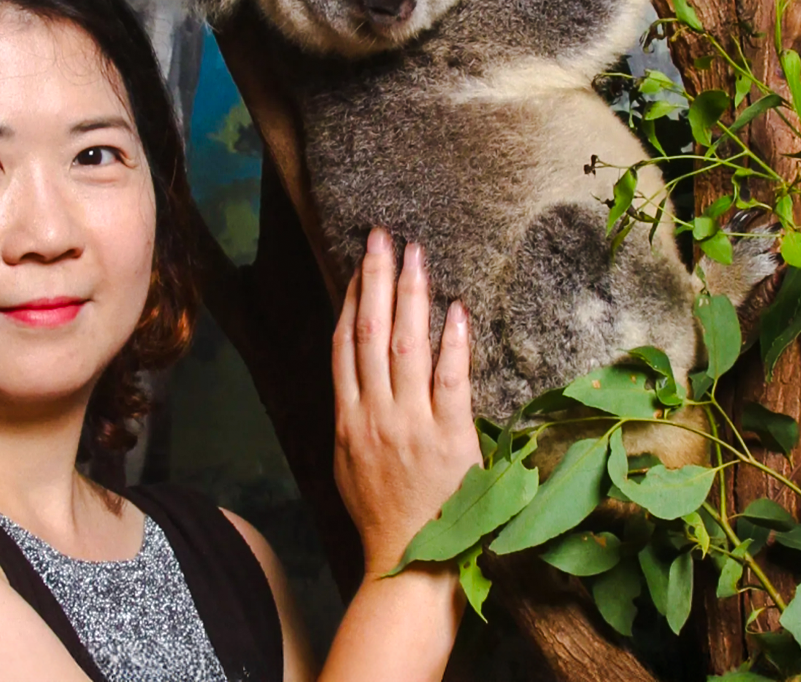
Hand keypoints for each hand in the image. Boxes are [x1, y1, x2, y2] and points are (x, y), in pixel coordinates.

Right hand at [332, 228, 481, 578]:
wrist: (408, 565)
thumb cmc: (382, 517)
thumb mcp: (349, 464)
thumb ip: (354, 417)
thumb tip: (357, 376)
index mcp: (348, 420)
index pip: (344, 344)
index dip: (352, 299)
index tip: (360, 263)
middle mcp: (374, 415)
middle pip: (370, 333)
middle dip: (375, 278)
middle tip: (381, 235)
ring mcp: (411, 426)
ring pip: (406, 346)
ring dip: (411, 294)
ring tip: (416, 253)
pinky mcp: (450, 440)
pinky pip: (451, 381)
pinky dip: (452, 342)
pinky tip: (456, 308)